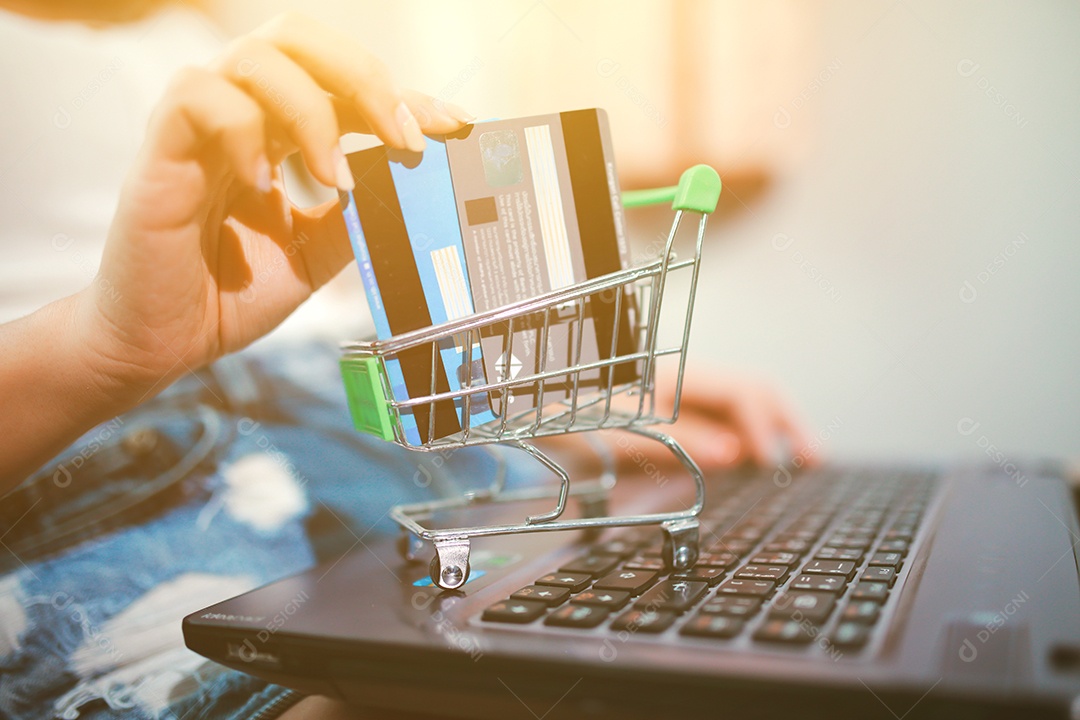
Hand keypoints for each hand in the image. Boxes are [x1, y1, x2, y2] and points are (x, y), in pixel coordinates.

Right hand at [80, 12, 471, 396]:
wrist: (166, 342)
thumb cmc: (232, 293)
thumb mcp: (318, 254)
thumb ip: (360, 215)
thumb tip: (420, 189)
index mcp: (279, 133)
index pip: (346, 86)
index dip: (404, 95)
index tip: (456, 124)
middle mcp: (242, 115)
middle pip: (299, 38)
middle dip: (364, 77)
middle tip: (402, 137)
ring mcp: (200, 127)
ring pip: (255, 56)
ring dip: (311, 111)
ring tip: (332, 177)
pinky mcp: (162, 149)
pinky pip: (199, 97)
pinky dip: (244, 131)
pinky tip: (264, 185)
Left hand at [538, 367, 817, 482]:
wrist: (534, 417)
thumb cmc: (568, 419)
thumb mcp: (619, 430)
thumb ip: (678, 440)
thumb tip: (735, 454)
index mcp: (675, 375)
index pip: (744, 390)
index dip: (766, 427)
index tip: (774, 463)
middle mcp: (685, 381)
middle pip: (755, 391)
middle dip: (787, 422)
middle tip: (815, 458)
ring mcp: (684, 397)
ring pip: (748, 405)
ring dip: (777, 429)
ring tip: (805, 458)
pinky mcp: (680, 417)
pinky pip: (728, 420)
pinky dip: (755, 438)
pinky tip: (766, 460)